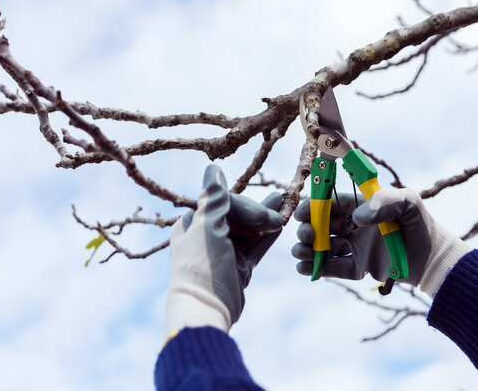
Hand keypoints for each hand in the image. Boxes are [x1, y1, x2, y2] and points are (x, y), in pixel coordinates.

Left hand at [165, 164, 283, 337]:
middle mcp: (207, 235)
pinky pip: (255, 247)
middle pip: (237, 215)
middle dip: (258, 213)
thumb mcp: (207, 227)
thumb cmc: (201, 264)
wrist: (206, 309)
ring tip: (284, 203)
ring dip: (266, 219)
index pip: (222, 202)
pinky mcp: (239, 267)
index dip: (243, 205)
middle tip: (276, 218)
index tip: (261, 214)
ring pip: (249, 230)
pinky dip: (267, 237)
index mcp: (192, 223)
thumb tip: (213, 168)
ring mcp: (225, 252)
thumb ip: (214, 198)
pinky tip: (281, 225)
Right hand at [291, 188, 470, 296]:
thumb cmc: (421, 225)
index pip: (330, 204)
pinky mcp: (359, 268)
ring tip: (300, 253)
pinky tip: (305, 268)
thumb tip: (356, 218)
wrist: (435, 260)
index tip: (301, 214)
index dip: (312, 207)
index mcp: (360, 207)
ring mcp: (355, 248)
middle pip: (321, 226)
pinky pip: (334, 268)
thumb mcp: (408, 203)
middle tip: (306, 236)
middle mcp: (354, 227)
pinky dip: (318, 268)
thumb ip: (384, 201)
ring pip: (324, 247)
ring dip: (307, 249)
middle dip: (307, 230)